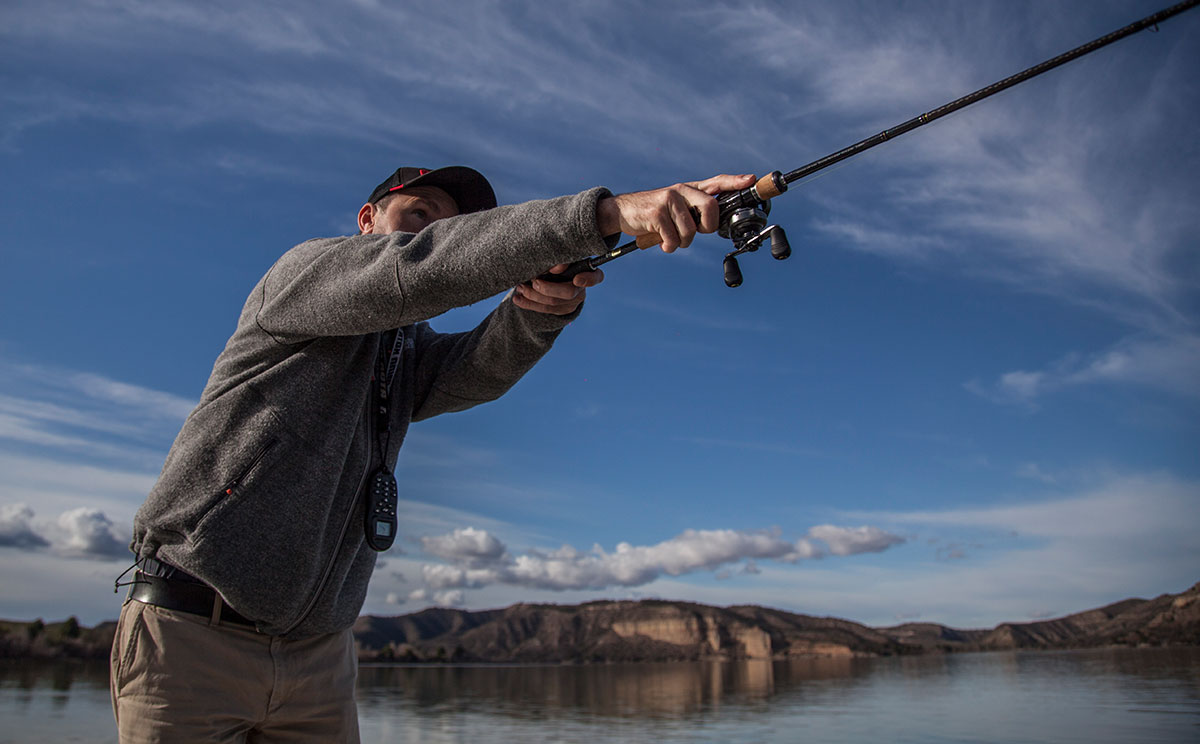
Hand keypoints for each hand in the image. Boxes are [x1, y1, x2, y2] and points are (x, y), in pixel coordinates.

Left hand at [512, 265, 604, 314]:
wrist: (549, 274)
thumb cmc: (555, 260)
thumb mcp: (559, 256)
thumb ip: (560, 259)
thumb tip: (555, 268)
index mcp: (588, 272)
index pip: (596, 277)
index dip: (588, 279)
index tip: (576, 279)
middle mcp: (582, 289)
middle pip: (568, 293)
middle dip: (547, 288)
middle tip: (533, 281)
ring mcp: (572, 302)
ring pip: (553, 303)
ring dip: (533, 296)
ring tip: (520, 288)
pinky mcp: (561, 311)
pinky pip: (545, 310)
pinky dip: (529, 304)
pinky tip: (517, 299)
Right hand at [595, 174, 756, 251]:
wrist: (623, 212)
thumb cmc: (654, 213)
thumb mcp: (676, 207)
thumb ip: (694, 210)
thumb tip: (714, 223)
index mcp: (690, 189)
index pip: (717, 182)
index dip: (735, 181)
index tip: (752, 180)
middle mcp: (681, 190)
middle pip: (711, 207)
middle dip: (707, 227)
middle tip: (695, 231)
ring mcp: (668, 199)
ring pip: (691, 230)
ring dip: (682, 242)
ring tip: (671, 239)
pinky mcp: (656, 212)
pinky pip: (673, 238)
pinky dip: (669, 246)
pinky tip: (661, 242)